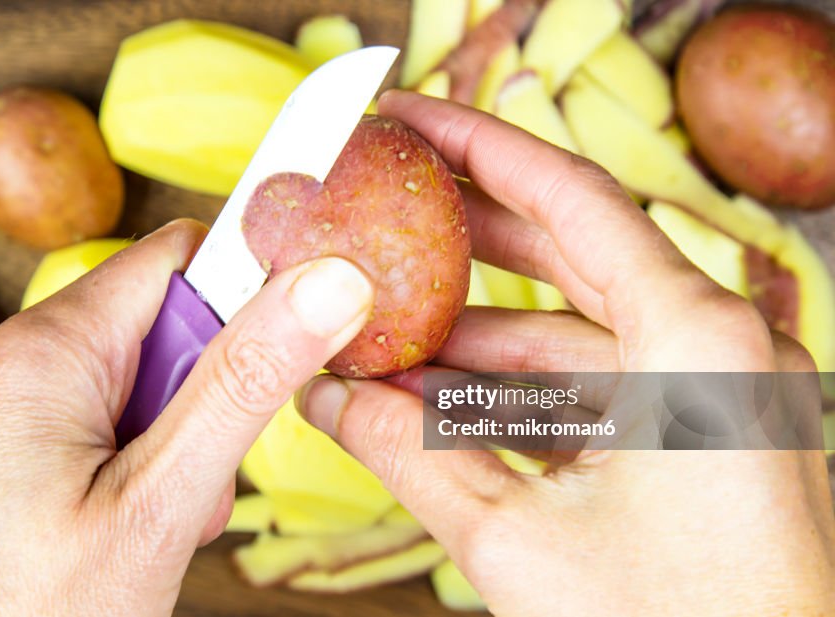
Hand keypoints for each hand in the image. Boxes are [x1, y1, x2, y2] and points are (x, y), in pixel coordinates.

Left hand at [0, 219, 373, 615]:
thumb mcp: (161, 501)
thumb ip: (245, 382)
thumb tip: (326, 283)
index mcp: (38, 352)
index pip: (175, 259)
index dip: (238, 304)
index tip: (266, 368)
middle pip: (147, 332)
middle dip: (192, 404)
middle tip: (188, 489)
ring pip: (114, 385)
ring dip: (154, 445)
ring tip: (141, 525)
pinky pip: (66, 425)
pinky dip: (107, 466)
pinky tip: (99, 529)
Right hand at [296, 91, 834, 615]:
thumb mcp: (518, 541)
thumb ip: (409, 454)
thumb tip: (323, 398)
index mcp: (696, 337)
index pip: (571, 198)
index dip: (480, 146)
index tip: (411, 117)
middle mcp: (715, 347)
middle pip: (570, 251)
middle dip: (468, 230)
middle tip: (386, 200)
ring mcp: (708, 395)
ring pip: (571, 333)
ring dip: (476, 334)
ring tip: (383, 327)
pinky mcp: (693, 441)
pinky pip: (589, 392)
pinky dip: (513, 392)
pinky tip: (432, 397)